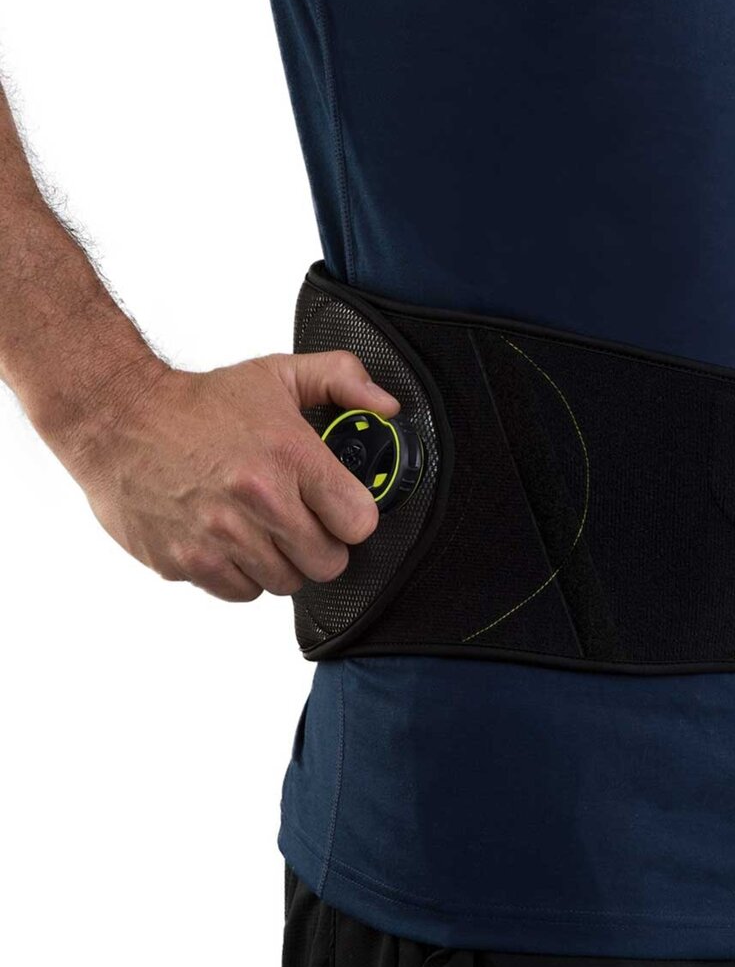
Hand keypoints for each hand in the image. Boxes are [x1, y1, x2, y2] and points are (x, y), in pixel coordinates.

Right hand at [57, 351, 400, 600]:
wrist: (115, 418)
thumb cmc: (199, 402)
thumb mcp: (278, 374)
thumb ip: (342, 381)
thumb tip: (386, 408)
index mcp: (289, 456)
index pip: (359, 522)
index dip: (353, 518)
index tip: (338, 509)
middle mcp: (258, 500)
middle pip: (327, 563)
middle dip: (321, 545)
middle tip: (299, 522)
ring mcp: (220, 536)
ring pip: (286, 582)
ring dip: (280, 562)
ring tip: (260, 528)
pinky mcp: (186, 562)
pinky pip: (241, 592)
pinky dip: (241, 575)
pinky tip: (230, 542)